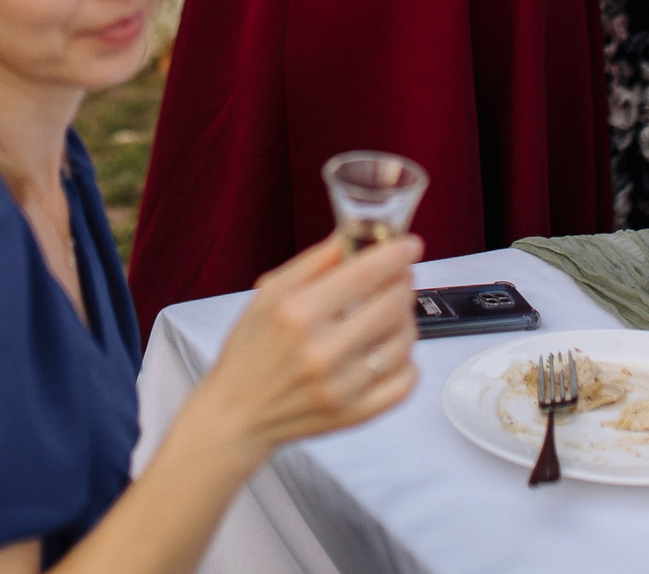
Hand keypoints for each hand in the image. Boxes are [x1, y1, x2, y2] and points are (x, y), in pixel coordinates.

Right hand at [186, 232, 421, 462]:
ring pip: (404, 342)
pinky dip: (407, 362)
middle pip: (392, 305)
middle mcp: (321, 352)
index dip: (396, 254)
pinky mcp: (355, 414)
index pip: (365, 274)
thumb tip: (353, 233)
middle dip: (402, 284)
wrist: (238, 413)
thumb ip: (315, 261)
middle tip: (397, 279)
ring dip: (405, 320)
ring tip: (389, 314)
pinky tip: (389, 351)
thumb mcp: (269, 293)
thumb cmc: (250, 350)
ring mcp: (341, 388)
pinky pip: (405, 383)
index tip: (410, 245)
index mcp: (297, 313)